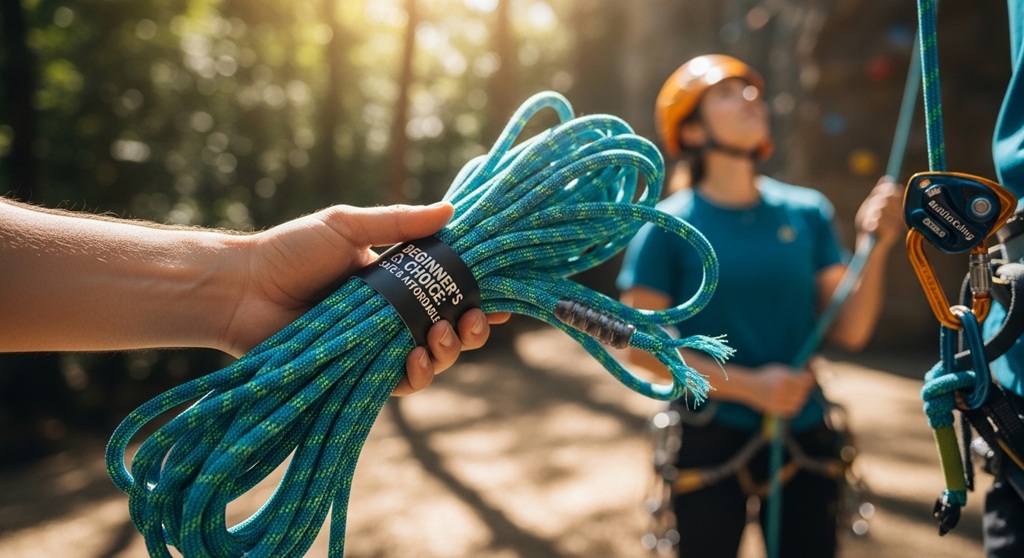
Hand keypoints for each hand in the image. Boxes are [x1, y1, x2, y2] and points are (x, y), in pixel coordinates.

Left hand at [222, 202, 508, 394]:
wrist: (242, 288)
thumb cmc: (290, 252)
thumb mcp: (347, 226)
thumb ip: (398, 222)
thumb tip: (452, 210)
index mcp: (397, 279)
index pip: (449, 288)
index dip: (479, 293)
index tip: (502, 296)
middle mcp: (393, 315)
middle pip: (450, 327)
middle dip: (472, 326)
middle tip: (474, 319)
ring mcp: (377, 346)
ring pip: (432, 357)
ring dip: (449, 350)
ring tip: (443, 336)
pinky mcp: (359, 375)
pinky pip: (399, 383)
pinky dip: (417, 375)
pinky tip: (420, 360)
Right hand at [746, 363, 816, 417]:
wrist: (749, 386)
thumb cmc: (766, 376)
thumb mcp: (779, 370)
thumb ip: (794, 374)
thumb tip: (811, 378)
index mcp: (784, 378)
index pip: (805, 382)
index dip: (809, 381)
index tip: (810, 380)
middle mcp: (782, 389)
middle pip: (803, 392)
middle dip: (804, 390)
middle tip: (802, 388)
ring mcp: (778, 400)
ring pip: (799, 402)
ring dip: (800, 399)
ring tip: (795, 395)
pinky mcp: (775, 408)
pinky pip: (792, 410)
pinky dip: (794, 406)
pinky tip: (790, 402)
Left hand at [856, 176, 904, 248]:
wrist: (868, 246)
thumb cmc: (870, 226)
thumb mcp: (872, 207)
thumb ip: (880, 193)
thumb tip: (887, 178)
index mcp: (899, 207)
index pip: (894, 190)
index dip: (882, 194)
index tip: (874, 202)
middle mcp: (902, 214)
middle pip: (887, 197)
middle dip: (874, 204)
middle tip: (870, 215)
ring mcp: (899, 224)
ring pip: (880, 208)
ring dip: (870, 214)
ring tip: (870, 223)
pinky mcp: (893, 233)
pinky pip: (877, 220)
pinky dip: (870, 223)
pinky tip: (870, 228)